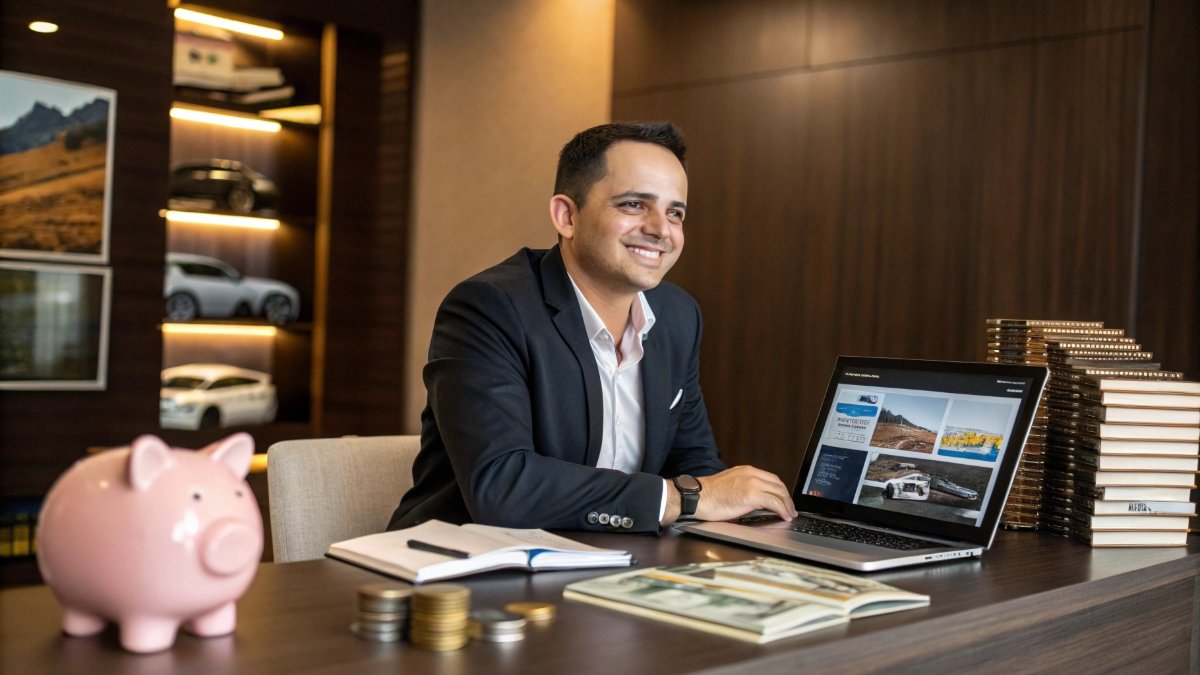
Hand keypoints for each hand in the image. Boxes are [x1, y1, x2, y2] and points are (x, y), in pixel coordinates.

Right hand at [663, 465, 796, 524]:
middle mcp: (751, 474)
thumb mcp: (730, 485)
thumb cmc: (708, 495)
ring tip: (790, 514)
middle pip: (778, 484)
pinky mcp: (751, 495)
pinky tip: (784, 516)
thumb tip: (756, 502)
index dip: (780, 490)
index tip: (784, 499)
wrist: (696, 497)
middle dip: (787, 497)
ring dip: (787, 504)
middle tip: (790, 508)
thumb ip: (745, 488)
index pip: (771, 479)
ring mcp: (752, 483)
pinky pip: (774, 502)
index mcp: (746, 470)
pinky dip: (783, 509)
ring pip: (779, 492)